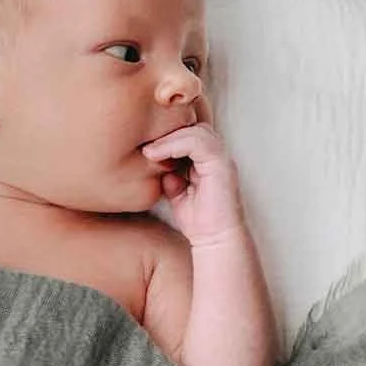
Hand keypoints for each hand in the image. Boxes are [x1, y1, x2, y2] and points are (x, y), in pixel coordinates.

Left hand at [141, 123, 245, 244]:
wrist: (214, 240)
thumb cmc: (198, 221)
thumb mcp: (176, 193)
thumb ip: (169, 175)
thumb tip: (154, 161)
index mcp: (207, 158)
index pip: (188, 132)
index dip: (167, 135)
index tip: (144, 147)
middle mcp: (216, 154)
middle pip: (193, 126)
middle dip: (167, 132)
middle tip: (144, 144)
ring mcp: (221, 158)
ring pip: (195, 130)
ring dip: (169, 137)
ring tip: (148, 151)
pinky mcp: (221, 164)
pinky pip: (198, 142)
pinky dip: (175, 144)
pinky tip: (158, 155)